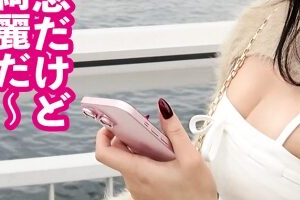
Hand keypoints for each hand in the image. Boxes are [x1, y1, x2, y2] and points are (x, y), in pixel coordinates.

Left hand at [95, 97, 217, 199]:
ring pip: (130, 159)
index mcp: (139, 171)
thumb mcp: (191, 158)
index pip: (104, 152)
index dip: (104, 132)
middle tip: (148, 124)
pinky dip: (148, 157)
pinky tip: (166, 156)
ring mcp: (138, 188)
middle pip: (118, 152)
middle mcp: (134, 181)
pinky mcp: (145, 191)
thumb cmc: (195, 195)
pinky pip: (138, 169)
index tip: (114, 119)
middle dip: (130, 133)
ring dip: (141, 145)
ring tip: (162, 141)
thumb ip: (174, 130)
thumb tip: (163, 109)